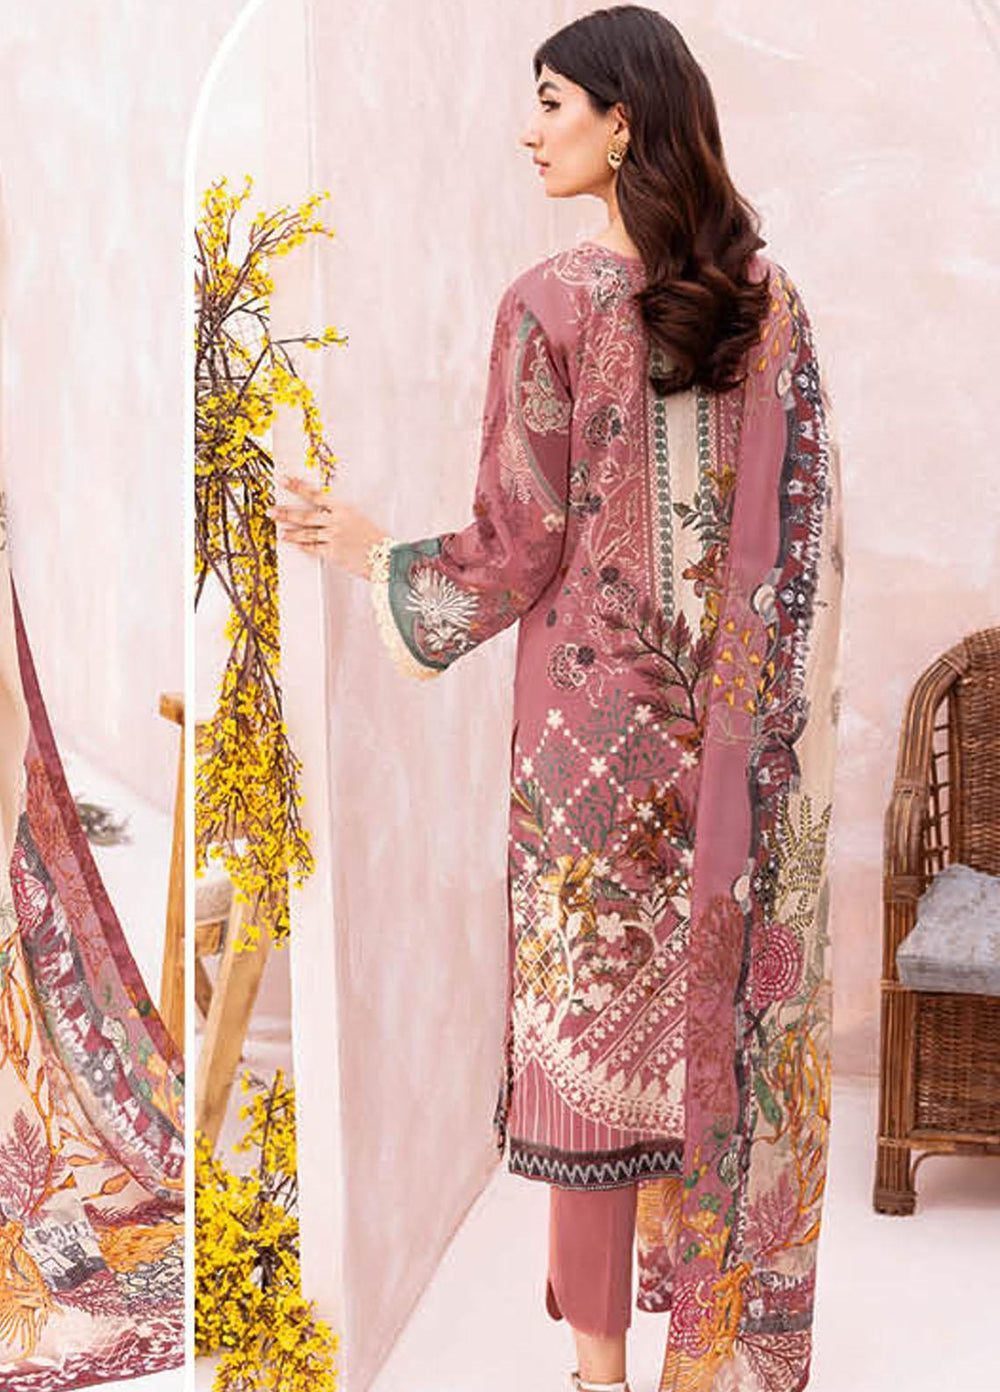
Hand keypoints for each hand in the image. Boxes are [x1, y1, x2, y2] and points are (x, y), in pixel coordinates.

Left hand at [267, 475, 387, 578]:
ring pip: (305, 532)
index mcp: (343, 508)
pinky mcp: (333, 553)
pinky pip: (313, 548)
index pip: (314, 494)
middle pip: (305, 514)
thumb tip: (320, 510)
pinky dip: (302, 546)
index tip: (283, 481)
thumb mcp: (357, 517)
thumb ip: (338, 513)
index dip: (297, 487)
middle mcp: (336, 521)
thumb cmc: (374, 537)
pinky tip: (294, 544)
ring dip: (290, 531)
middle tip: (271, 510)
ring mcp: (333, 537)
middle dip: (286, 512)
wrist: (387, 557)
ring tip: (279, 530)